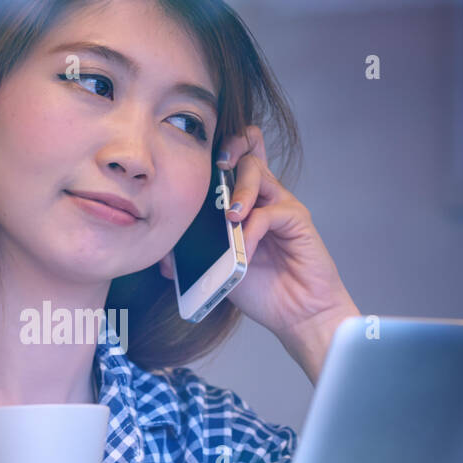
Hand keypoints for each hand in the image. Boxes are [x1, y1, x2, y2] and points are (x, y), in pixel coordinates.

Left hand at [215, 126, 359, 372]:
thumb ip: (195, 255)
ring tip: (228, 218)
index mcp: (244, 203)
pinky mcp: (297, 218)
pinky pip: (269, 211)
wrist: (296, 314)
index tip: (197, 157)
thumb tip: (164, 255)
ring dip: (237, 192)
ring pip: (256, 171)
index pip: (234, 159)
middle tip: (213, 167)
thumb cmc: (262, 290)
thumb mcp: (219, 270)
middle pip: (246, 153)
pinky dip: (252, 229)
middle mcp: (263, 197)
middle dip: (226, 153)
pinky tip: (245, 248)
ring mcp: (280, 204)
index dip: (220, 147)